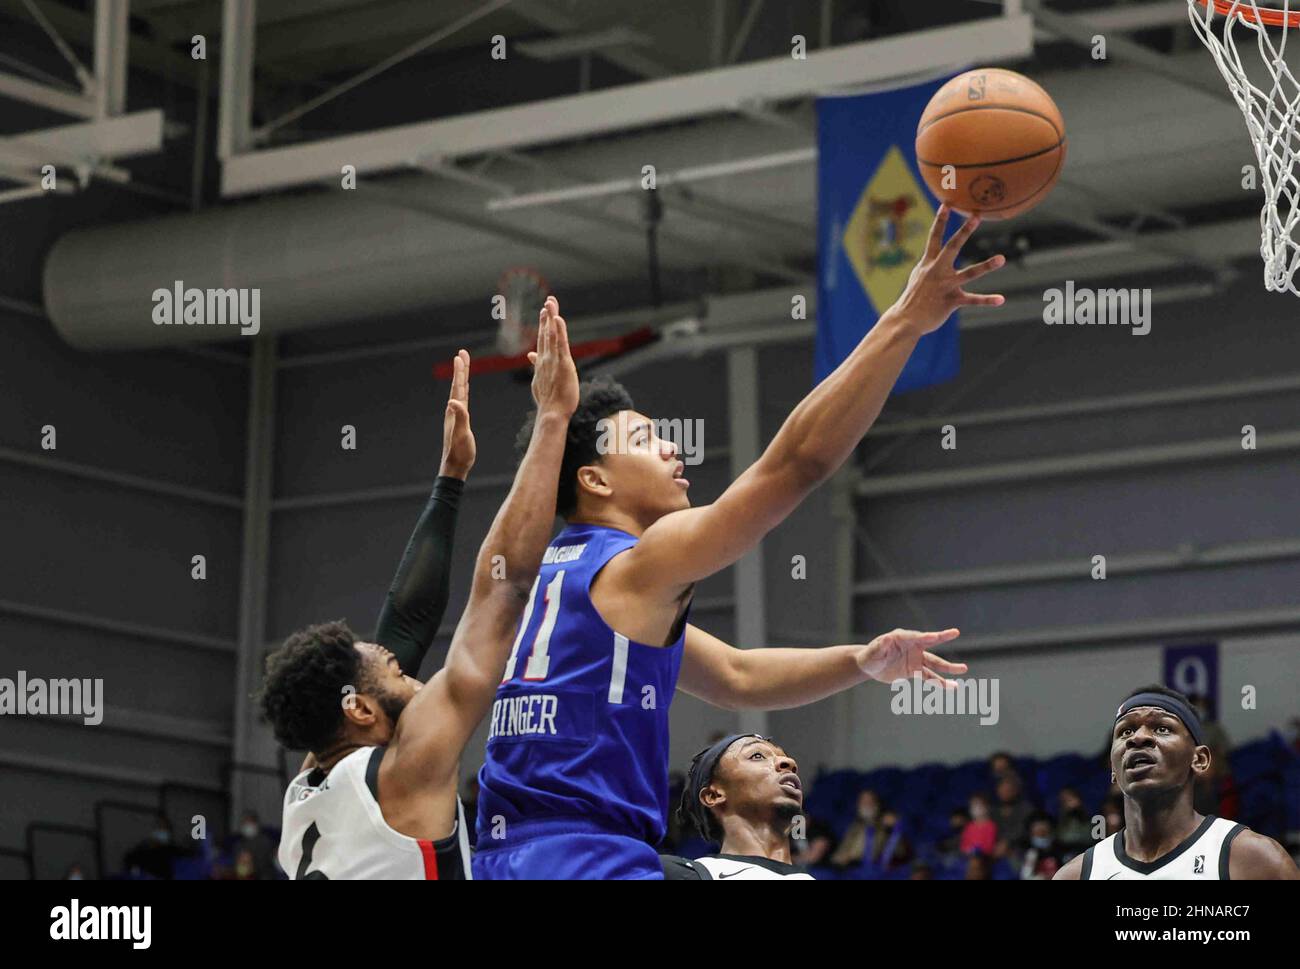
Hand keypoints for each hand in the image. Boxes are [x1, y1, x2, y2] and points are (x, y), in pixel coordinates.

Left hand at [439, 349, 475, 479]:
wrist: (455, 466)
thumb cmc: (459, 453)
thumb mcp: (461, 434)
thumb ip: (459, 417)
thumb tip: (452, 401)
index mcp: (455, 411)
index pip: (458, 387)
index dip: (460, 371)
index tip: (460, 356)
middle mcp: (454, 410)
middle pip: (459, 385)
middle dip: (461, 369)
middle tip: (462, 353)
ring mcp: (456, 415)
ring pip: (460, 391)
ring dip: (462, 378)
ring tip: (464, 366)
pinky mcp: (460, 421)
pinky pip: (463, 401)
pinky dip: (464, 391)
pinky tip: (465, 390)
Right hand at [528, 295, 578, 417]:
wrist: (552, 412)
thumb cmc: (549, 400)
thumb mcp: (540, 380)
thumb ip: (536, 364)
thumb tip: (531, 354)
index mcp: (542, 362)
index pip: (543, 340)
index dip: (544, 325)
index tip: (545, 312)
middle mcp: (545, 358)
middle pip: (546, 333)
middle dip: (547, 317)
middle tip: (548, 301)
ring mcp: (553, 360)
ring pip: (551, 335)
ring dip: (551, 318)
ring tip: (551, 304)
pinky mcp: (562, 364)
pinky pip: (560, 344)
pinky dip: (559, 331)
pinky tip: (557, 319)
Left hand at [855, 628, 966, 686]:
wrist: (870, 666)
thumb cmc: (870, 656)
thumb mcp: (873, 652)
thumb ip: (880, 646)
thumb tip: (886, 639)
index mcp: (901, 638)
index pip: (916, 636)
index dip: (926, 636)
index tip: (936, 636)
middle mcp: (912, 646)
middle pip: (930, 643)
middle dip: (942, 637)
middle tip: (955, 632)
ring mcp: (915, 658)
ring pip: (934, 663)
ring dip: (948, 667)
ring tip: (964, 669)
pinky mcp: (915, 670)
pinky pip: (930, 677)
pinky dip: (940, 682)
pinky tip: (952, 687)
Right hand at [888, 205, 1005, 335]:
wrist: (906, 320)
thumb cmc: (913, 298)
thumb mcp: (918, 277)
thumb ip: (928, 265)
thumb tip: (932, 255)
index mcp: (928, 264)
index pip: (934, 238)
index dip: (940, 221)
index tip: (947, 205)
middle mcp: (937, 271)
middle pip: (952, 247)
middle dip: (964, 232)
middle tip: (976, 217)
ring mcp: (945, 286)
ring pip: (969, 273)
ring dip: (986, 266)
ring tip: (1002, 259)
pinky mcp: (951, 301)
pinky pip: (972, 300)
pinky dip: (987, 300)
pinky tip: (1001, 299)